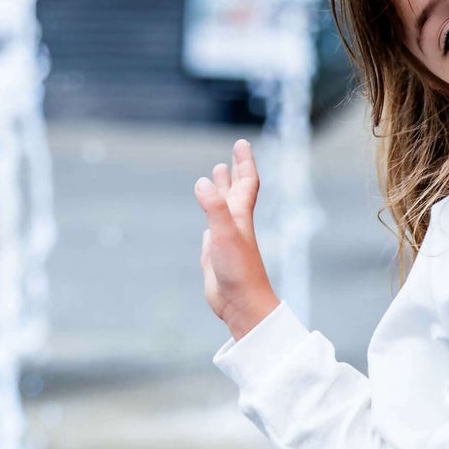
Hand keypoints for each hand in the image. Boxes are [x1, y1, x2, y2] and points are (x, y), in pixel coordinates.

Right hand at [195, 139, 278, 341]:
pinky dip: (211, 217)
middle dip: (233, 173)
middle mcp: (235, 225)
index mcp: (240, 216)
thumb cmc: (238, 271)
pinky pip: (213, 229)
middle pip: (235, 192)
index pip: (246, 183)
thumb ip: (214, 208)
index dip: (244, 162)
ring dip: (220, 192)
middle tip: (231, 156)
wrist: (241, 305)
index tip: (241, 143)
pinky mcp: (216, 254)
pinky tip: (209, 217)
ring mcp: (225, 240)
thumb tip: (202, 182)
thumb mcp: (224, 234)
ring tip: (215, 177)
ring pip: (223, 209)